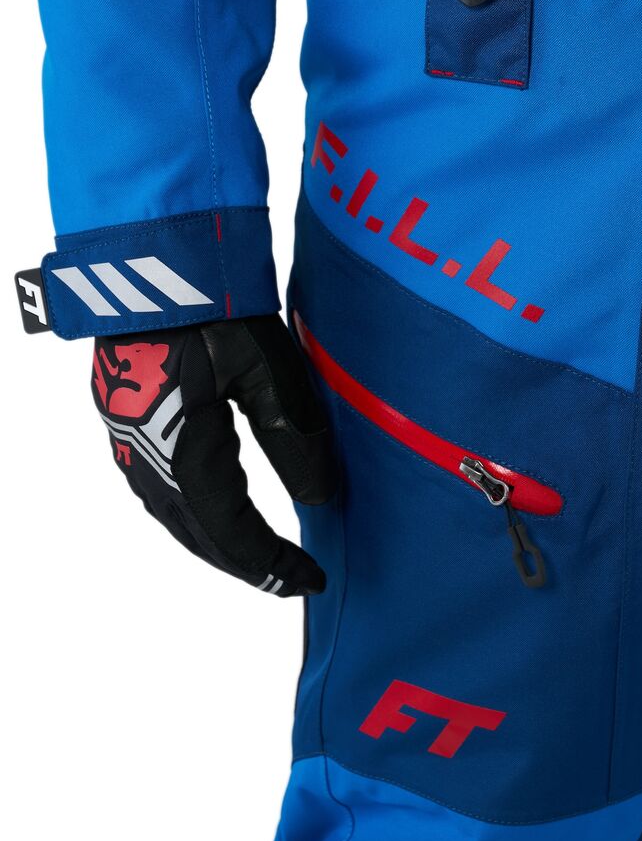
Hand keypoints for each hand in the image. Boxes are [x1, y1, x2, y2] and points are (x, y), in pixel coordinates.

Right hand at [91, 315, 335, 596]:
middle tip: (286, 577)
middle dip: (243, 562)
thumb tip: (321, 500)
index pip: (232, 534)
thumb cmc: (212, 310)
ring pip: (173, 515)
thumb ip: (294, 439)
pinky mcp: (121, 416)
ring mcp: (125, 439)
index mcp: (183, 454)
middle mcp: (145, 458)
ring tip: (256, 553)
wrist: (151, 260)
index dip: (271, 564)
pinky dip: (192, 512)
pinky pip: (156, 488)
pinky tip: (212, 508)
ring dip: (215, 541)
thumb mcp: (267, 371)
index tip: (309, 580)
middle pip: (197, 536)